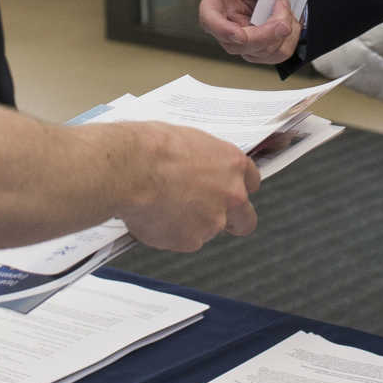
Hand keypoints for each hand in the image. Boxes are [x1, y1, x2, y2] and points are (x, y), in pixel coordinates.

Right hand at [111, 122, 258, 249]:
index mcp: (232, 164)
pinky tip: (153, 216)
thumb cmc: (152, 148)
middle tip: (207, 215)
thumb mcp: (188, 141)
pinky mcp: (191, 241)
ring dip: (190, 224)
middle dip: (232, 221)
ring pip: (207, 230)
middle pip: (245, 219)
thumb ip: (203, 162)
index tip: (227, 192)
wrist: (132, 169)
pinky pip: (182, 240)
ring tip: (162, 206)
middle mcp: (231, 195)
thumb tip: (197, 169)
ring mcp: (213, 221)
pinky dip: (169, 234)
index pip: (251, 182)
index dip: (237, 189)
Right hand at [198, 0, 299, 64]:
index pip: (209, 20)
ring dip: (280, 33)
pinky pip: (277, 53)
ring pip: (259, 52)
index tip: (238, 35)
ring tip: (287, 5)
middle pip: (234, 44)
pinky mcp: (264, 46)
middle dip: (262, 35)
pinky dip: (289, 38)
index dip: (220, 30)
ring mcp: (246, 36)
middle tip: (283, 22)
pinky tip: (290, 18)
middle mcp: (228, 21)